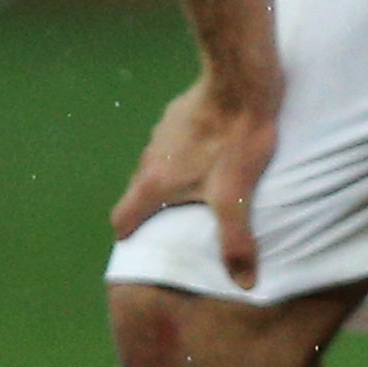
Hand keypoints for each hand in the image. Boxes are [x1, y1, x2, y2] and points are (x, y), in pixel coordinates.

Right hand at [114, 69, 283, 289]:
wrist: (242, 82)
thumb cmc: (235, 141)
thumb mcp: (237, 198)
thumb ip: (237, 241)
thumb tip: (244, 283)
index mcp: (152, 183)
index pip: (123, 218)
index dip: (129, 235)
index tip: (137, 245)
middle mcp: (149, 158)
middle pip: (140, 192)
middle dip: (153, 209)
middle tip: (176, 223)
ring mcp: (162, 132)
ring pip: (159, 164)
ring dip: (172, 178)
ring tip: (200, 190)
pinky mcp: (181, 112)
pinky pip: (178, 140)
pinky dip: (188, 152)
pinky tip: (215, 152)